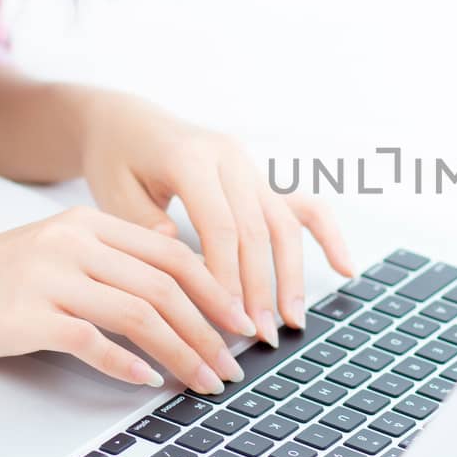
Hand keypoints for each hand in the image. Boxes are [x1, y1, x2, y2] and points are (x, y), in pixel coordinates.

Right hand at [0, 207, 250, 393]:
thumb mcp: (58, 251)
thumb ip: (113, 260)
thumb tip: (180, 288)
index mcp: (88, 222)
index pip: (173, 254)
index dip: (216, 290)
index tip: (242, 323)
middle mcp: (72, 241)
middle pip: (165, 286)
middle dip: (209, 331)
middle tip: (233, 366)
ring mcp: (48, 276)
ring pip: (140, 315)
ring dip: (182, 354)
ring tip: (204, 382)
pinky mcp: (25, 315)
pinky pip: (93, 341)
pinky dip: (127, 365)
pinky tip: (148, 383)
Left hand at [75, 92, 355, 343]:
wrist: (126, 121)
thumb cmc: (116, 157)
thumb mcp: (112, 192)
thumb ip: (146, 229)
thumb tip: (186, 269)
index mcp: (191, 157)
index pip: (221, 226)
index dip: (228, 276)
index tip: (229, 319)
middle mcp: (230, 158)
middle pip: (257, 229)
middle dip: (261, 287)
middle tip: (259, 334)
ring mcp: (251, 166)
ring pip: (284, 223)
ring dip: (291, 275)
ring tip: (291, 320)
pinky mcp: (262, 178)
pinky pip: (304, 206)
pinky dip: (328, 236)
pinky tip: (345, 268)